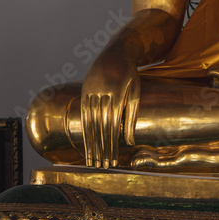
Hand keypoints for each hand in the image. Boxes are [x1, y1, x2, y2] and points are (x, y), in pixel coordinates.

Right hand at [81, 45, 140, 167]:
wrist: (115, 52)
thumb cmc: (130, 74)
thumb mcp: (135, 91)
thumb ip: (132, 116)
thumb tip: (130, 142)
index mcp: (115, 94)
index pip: (112, 126)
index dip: (111, 145)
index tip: (113, 161)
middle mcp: (100, 94)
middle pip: (99, 127)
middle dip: (101, 148)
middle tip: (103, 167)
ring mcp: (89, 93)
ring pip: (89, 123)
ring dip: (91, 144)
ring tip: (93, 161)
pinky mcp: (84, 92)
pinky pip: (83, 115)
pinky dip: (84, 131)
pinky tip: (86, 144)